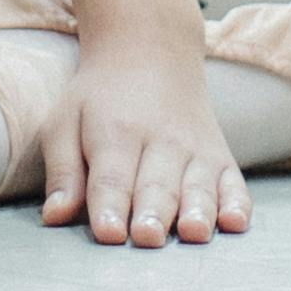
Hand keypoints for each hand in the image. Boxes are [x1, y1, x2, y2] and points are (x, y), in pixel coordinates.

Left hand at [45, 47, 248, 246]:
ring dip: (197, 211)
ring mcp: (196, 150)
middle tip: (147, 238)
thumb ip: (63, 171)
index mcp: (116, 132)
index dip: (109, 207)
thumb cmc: (101, 99)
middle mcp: (161, 141)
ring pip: (198, 187)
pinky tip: (234, 222)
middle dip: (153, 213)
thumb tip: (53, 217)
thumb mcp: (66, 120)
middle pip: (157, 186)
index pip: (111, 177)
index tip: (108, 234)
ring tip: (191, 233)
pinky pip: (235, 185)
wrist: (151, 52)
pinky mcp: (222, 159)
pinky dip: (237, 204)